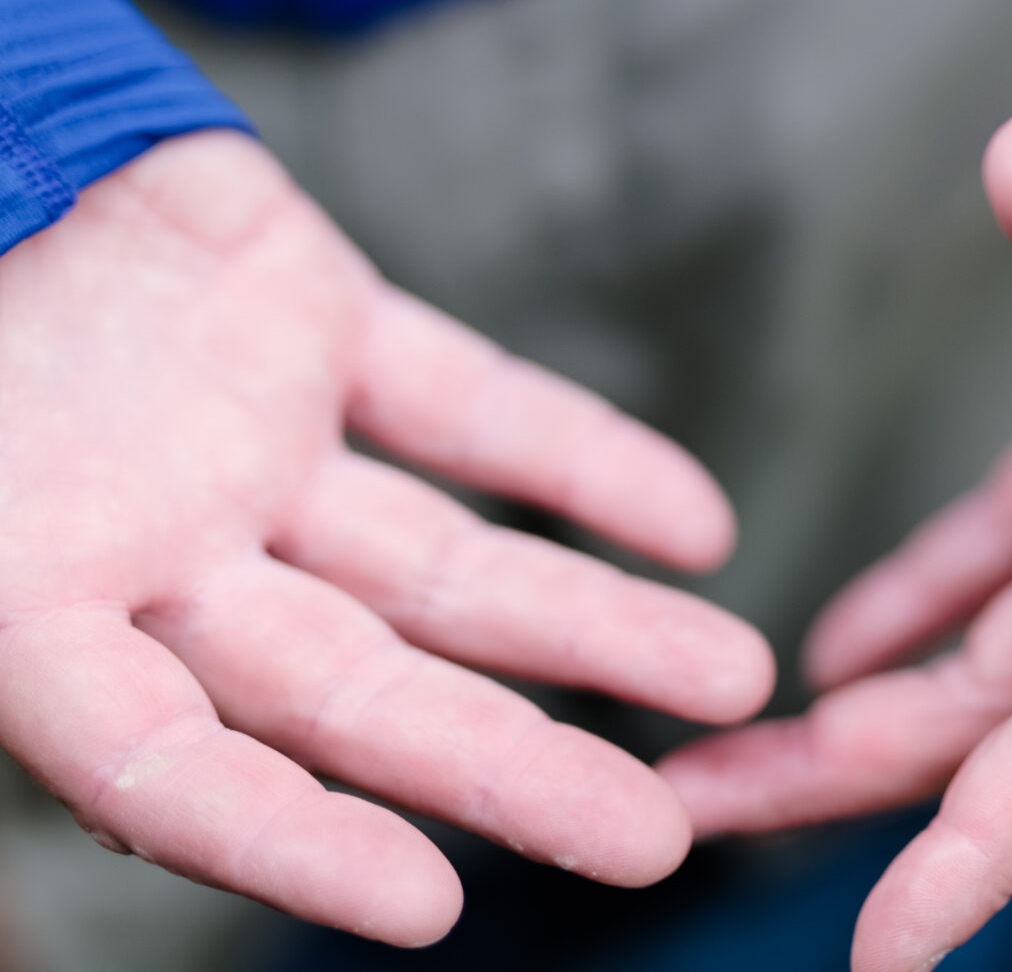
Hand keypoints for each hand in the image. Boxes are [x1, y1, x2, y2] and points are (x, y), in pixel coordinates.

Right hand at [0, 132, 774, 944]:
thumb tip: (95, 765)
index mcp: (21, 608)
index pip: (169, 768)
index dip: (287, 844)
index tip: (432, 904)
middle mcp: (145, 551)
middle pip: (352, 690)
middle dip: (505, 766)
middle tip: (657, 840)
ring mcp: (238, 437)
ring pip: (436, 562)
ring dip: (586, 624)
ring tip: (731, 680)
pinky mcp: (311, 318)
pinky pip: (467, 404)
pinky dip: (582, 457)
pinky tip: (696, 527)